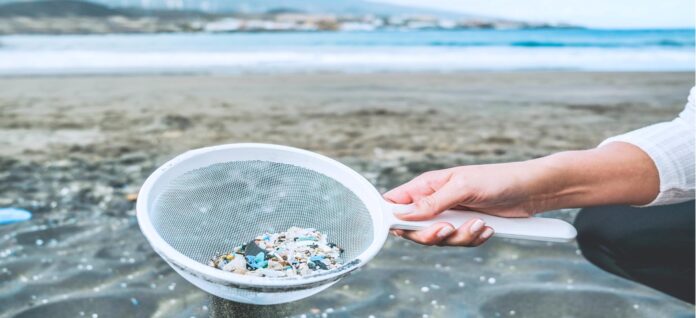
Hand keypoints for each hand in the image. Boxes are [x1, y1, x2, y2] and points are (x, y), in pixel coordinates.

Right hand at [384, 162, 540, 246]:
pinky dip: (473, 239)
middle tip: (448, 229)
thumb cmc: (497, 179)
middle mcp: (434, 202)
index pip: (395, 203)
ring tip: (479, 224)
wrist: (530, 191)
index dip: (392, 218)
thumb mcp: (462, 188)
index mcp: (427, 186)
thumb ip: (431, 202)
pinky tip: (487, 228)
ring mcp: (450, 216)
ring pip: (438, 240)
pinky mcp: (465, 228)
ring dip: (459, 237)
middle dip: (431, 235)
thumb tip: (401, 214)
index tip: (401, 228)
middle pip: (413, 229)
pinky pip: (459, 243)